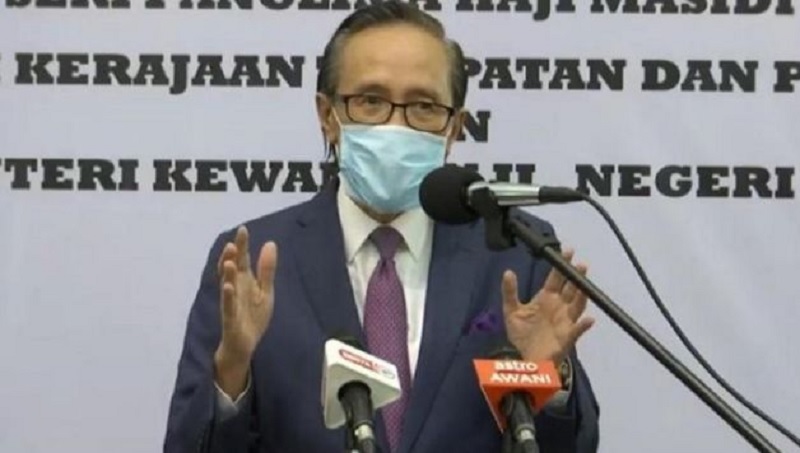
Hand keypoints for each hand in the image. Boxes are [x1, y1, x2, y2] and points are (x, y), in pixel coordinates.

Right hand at [213, 225, 277, 397]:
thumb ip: (266, 269)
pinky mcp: (230, 319)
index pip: (242, 259)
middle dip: (232, 256)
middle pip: (232, 269)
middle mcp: (235, 289)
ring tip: (230, 260)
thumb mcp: (265, 291)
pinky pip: (228, 306)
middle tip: (233, 242)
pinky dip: (228, 296)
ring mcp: (231, 303)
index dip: (242, 245)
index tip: (242, 229)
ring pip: (227, 285)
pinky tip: (228, 286)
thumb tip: (270, 243)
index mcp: (244, 281)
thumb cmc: (253, 316)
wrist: (244, 345)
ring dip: (227, 273)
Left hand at [502, 249, 594, 364]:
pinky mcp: (567, 336)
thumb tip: (508, 272)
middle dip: (575, 276)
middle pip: (570, 288)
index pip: (556, 278)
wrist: (524, 357)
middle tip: (580, 264)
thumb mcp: (512, 311)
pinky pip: (578, 330)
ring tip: (585, 284)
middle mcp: (559, 306)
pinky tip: (589, 320)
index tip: (568, 250)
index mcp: (546, 298)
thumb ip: (510, 292)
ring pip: (577, 305)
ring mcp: (565, 320)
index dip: (561, 265)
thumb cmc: (522, 334)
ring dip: (582, 295)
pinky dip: (584, 325)